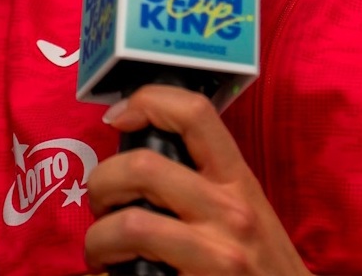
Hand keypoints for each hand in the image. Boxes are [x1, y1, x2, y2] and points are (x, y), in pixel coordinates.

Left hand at [83, 85, 310, 275]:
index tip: (119, 117)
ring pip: (130, 225)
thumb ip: (205, 187)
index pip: (195, 114)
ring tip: (103, 251)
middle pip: (143, 167)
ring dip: (98, 240)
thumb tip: (142, 168)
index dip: (147, 101)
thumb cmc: (263, 267)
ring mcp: (218, 254)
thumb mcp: (247, 213)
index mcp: (238, 182)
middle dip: (102, 184)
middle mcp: (231, 212)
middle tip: (103, 207)